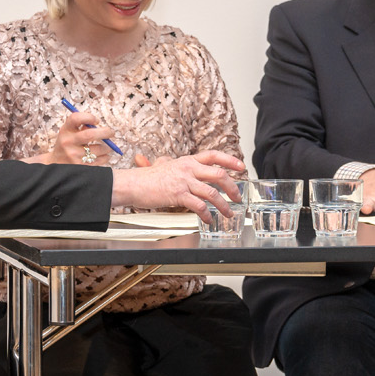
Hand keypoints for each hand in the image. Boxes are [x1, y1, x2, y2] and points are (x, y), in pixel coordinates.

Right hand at [36, 109, 117, 165]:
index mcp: (65, 131)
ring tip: (108, 147)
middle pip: (90, 134)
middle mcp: (68, 142)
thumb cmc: (67, 145)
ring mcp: (74, 156)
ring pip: (98, 149)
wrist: (57, 165)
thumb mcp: (69, 134)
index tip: (97, 121)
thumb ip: (82, 128)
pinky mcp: (80, 166)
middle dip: (105, 132)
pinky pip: (99, 160)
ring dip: (108, 147)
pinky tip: (104, 156)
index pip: (76, 118)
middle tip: (111, 133)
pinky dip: (105, 157)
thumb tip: (99, 126)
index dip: (89, 117)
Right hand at [109, 150, 244, 215]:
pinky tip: (208, 219)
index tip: (241, 166)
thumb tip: (165, 161)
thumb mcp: (161, 165)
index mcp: (187, 161)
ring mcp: (184, 181)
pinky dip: (206, 214)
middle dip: (232, 187)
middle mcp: (188, 169)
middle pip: (219, 175)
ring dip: (223, 205)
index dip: (230, 160)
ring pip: (212, 193)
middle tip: (237, 197)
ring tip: (228, 213)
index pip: (214, 156)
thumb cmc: (146, 178)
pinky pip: (198, 205)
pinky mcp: (178, 195)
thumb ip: (168, 163)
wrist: (133, 184)